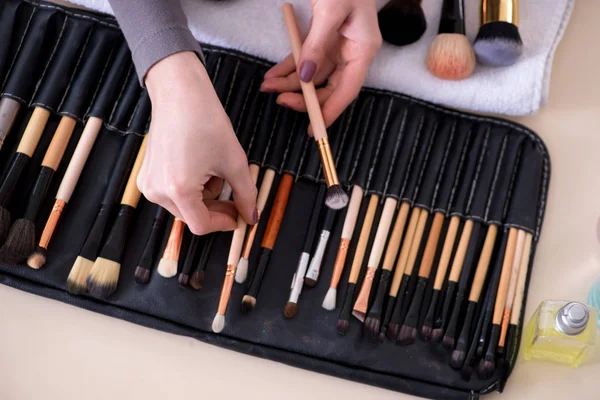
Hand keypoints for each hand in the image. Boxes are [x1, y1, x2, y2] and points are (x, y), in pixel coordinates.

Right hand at [140, 51, 257, 234]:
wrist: (179, 93)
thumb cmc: (206, 122)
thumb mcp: (234, 161)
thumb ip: (245, 195)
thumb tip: (251, 217)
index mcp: (179, 191)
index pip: (202, 225)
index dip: (224, 223)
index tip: (239, 216)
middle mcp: (157, 192)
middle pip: (192, 217)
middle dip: (216, 207)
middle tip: (236, 195)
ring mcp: (148, 184)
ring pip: (184, 206)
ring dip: (204, 196)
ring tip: (214, 168)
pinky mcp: (146, 176)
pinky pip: (172, 193)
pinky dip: (190, 187)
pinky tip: (199, 165)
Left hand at [261, 0, 380, 130]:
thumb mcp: (331, 10)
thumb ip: (318, 45)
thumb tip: (307, 77)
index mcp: (362, 50)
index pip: (348, 90)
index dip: (331, 112)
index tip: (313, 128)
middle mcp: (351, 52)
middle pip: (329, 87)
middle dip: (304, 97)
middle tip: (280, 100)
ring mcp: (336, 47)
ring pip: (313, 76)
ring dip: (290, 83)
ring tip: (267, 86)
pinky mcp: (322, 40)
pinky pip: (305, 60)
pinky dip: (288, 68)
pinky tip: (272, 75)